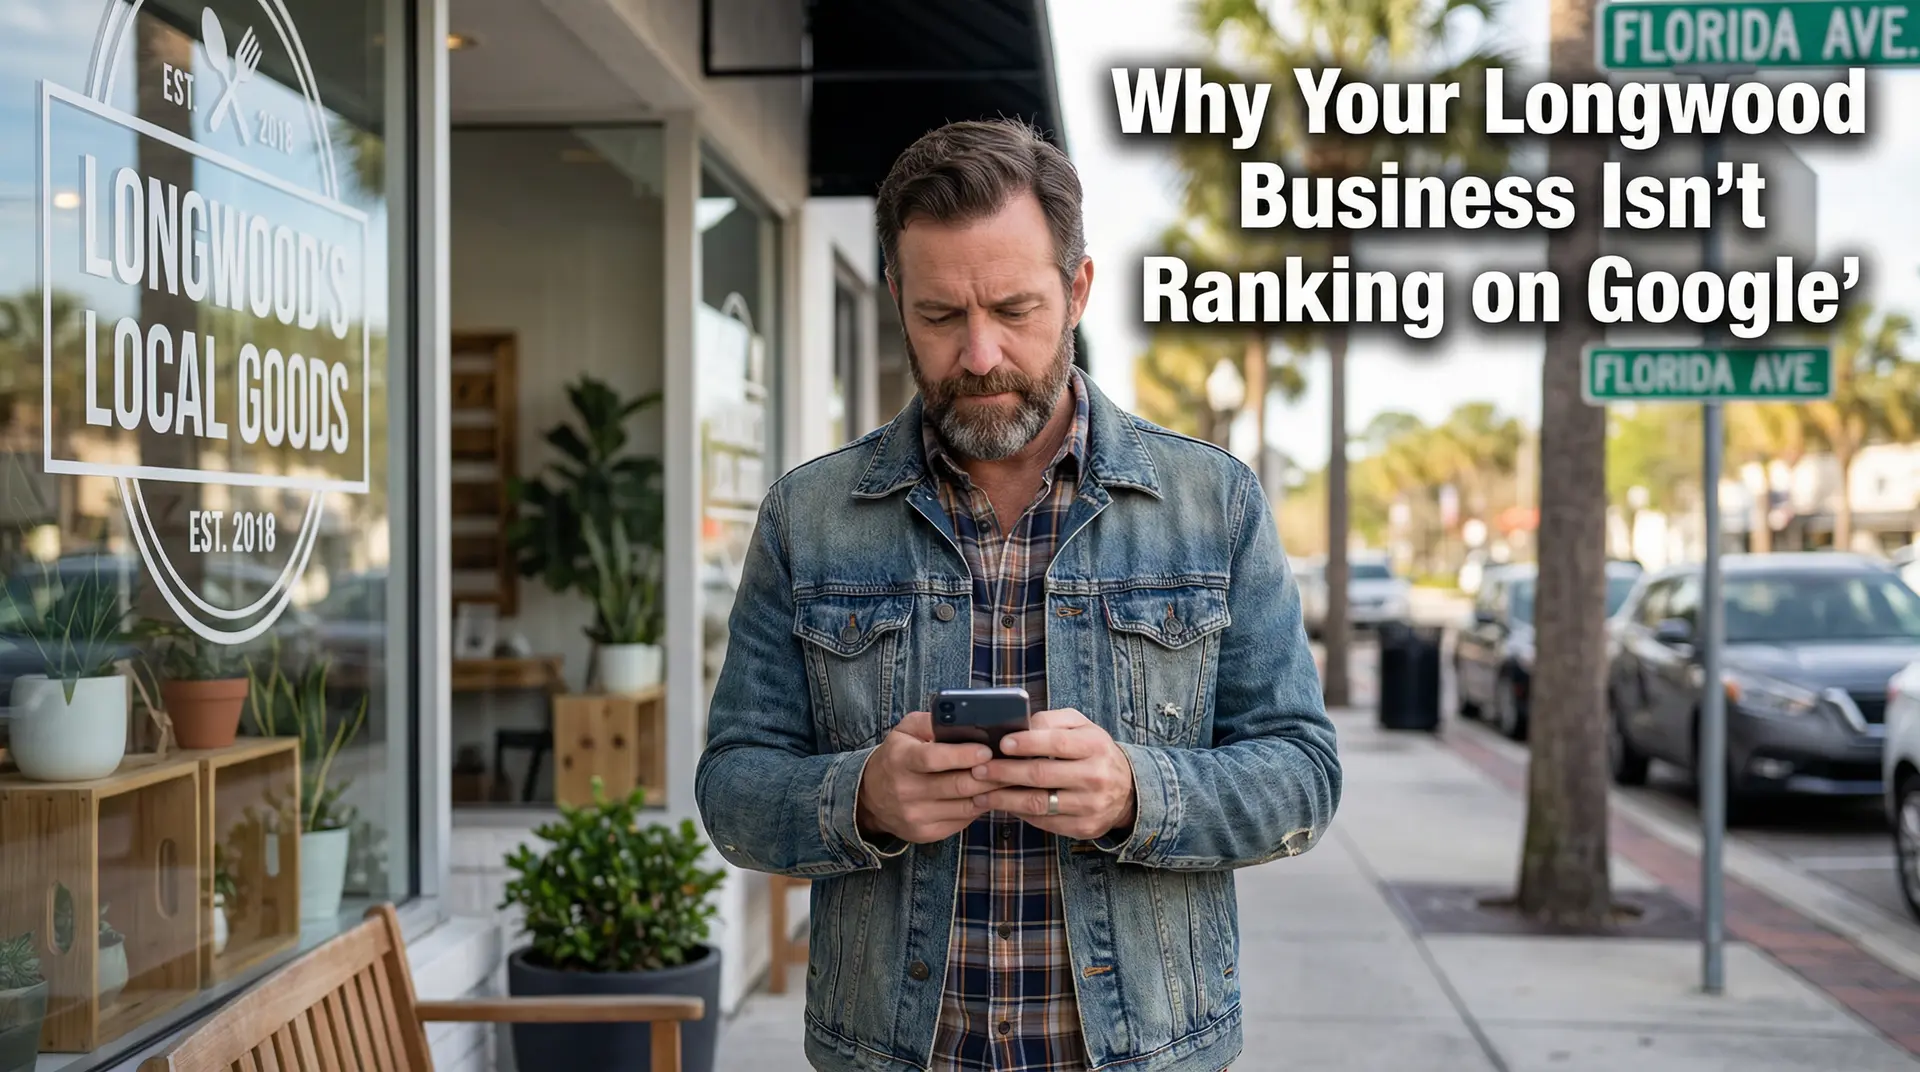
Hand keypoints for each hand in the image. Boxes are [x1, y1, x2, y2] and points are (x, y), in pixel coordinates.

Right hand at [855, 711, 1003, 843]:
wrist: (870, 798)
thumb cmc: (896, 757)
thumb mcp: (905, 731)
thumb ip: (931, 722)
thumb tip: (963, 718)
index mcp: (900, 760)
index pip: (933, 758)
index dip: (963, 755)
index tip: (987, 750)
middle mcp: (905, 791)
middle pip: (956, 786)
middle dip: (988, 775)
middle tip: (1010, 765)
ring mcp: (915, 815)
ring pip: (964, 806)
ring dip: (990, 793)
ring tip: (1007, 779)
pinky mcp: (925, 833)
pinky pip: (961, 821)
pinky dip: (979, 808)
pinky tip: (989, 795)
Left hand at [970, 709, 1136, 839]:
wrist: (1127, 790)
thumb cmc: (1094, 752)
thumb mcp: (1082, 727)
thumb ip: (1052, 721)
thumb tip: (1021, 725)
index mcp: (1095, 746)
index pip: (1057, 743)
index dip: (1027, 743)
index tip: (1001, 743)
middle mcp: (1095, 777)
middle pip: (1041, 775)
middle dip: (1004, 771)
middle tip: (978, 768)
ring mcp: (1090, 805)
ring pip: (1038, 803)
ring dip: (1004, 798)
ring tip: (980, 792)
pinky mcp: (1083, 827)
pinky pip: (1043, 821)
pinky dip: (1018, 813)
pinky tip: (1002, 804)